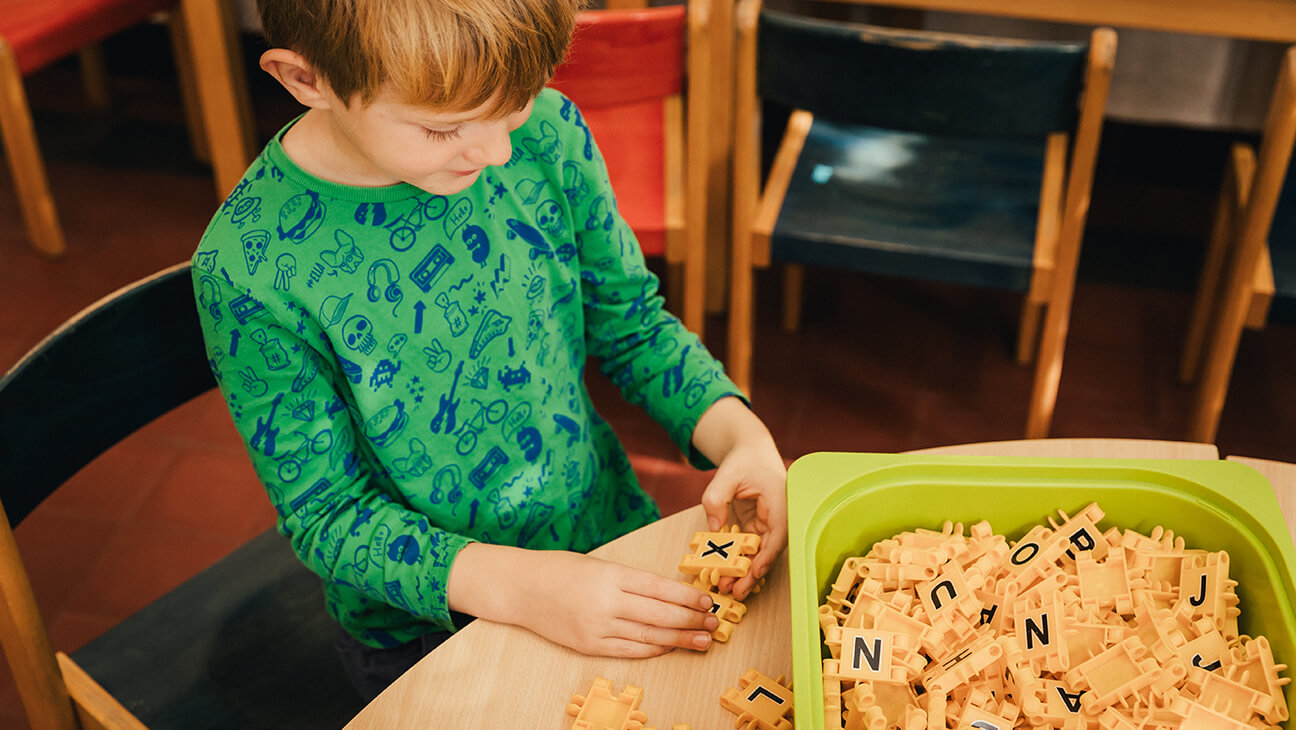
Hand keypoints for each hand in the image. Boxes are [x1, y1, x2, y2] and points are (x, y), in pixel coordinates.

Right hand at [450, 545, 717, 657]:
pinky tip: (669, 648)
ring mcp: (597, 626)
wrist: (521, 588)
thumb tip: (671, 593)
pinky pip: (629, 650)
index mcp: (611, 575)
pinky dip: (652, 650)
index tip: (707, 601)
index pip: (660, 588)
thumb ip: (631, 580)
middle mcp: (606, 602)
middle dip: (691, 621)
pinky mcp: (589, 645)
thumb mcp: (600, 564)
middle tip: (713, 624)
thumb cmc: (561, 570)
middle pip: (660, 616)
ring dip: (679, 640)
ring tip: (701, 641)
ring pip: (649, 637)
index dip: (688, 598)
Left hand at [700, 441, 787, 599]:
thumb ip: (717, 498)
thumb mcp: (726, 474)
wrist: (749, 452)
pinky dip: (739, 562)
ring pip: (760, 553)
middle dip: (753, 573)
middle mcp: (779, 516)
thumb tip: (715, 527)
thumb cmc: (744, 460)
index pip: (778, 533)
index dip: (768, 555)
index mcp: (781, 501)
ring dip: (745, 572)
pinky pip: (750, 549)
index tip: (755, 572)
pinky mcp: (758, 528)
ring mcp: (769, 524)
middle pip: (770, 550)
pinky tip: (727, 575)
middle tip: (736, 591)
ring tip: (728, 588)